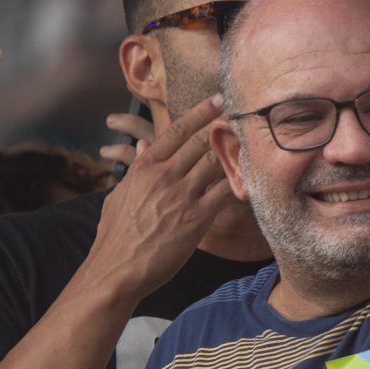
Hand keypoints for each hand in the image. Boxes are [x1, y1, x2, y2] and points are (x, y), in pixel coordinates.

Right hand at [77, 96, 234, 303]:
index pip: (177, 130)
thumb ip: (134, 167)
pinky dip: (240, 182)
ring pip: (217, 162)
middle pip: (202, 141)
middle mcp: (165, 175)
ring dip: (236, 151)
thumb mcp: (118, 194)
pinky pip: (226, 193)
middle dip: (225, 126)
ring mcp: (182, 195)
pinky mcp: (198, 218)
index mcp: (144, 167)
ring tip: (253, 141)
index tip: (218, 99)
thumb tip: (143, 144)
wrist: (117, 269)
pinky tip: (254, 176)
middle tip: (244, 115)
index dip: (201, 112)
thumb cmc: (115, 235)